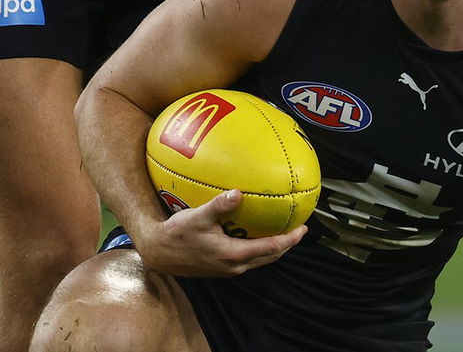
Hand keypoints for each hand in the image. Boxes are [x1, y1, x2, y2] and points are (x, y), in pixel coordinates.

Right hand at [133, 190, 306, 276]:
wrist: (159, 254)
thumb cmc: (177, 235)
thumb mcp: (197, 217)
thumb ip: (219, 206)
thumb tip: (237, 193)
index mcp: (232, 255)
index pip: (270, 249)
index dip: (289, 240)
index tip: (303, 228)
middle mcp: (234, 266)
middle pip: (269, 257)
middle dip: (287, 245)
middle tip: (299, 229)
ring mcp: (228, 269)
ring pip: (260, 260)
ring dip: (274, 248)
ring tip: (285, 232)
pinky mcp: (222, 267)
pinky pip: (249, 258)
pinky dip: (260, 249)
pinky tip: (258, 234)